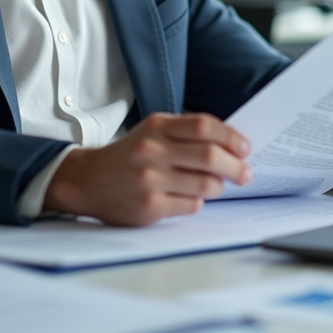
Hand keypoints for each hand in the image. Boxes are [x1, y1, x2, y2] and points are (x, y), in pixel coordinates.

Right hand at [42, 112, 251, 225]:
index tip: (245, 147)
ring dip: (219, 186)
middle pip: (210, 156)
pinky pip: (191, 205)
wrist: (87, 180)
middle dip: (236, 166)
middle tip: (245, 173)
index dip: (231, 137)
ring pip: (206, 185)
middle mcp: (153, 150)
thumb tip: (231, 145)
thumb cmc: (129, 155)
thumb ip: (185, 133)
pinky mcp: (149, 206)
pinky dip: (198, 202)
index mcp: (157, 126)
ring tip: (217, 186)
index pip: (204, 126)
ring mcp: (150, 180)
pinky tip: (189, 197)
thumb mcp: (152, 132)